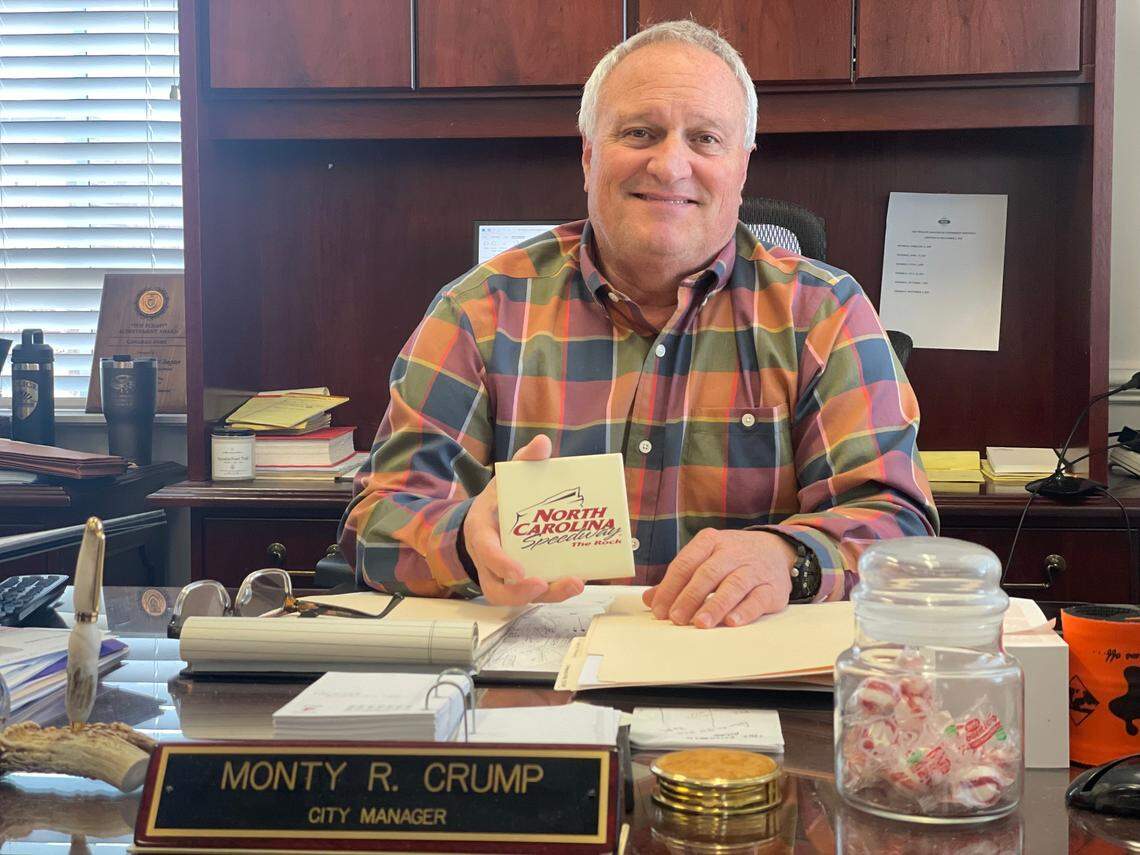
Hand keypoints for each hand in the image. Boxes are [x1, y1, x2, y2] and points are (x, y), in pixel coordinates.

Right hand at [463, 434, 584, 605]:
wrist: (489, 520)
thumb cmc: (500, 501)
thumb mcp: (507, 479)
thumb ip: (524, 462)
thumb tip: (542, 443)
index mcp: (483, 533)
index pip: (486, 551)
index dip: (500, 563)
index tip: (519, 570)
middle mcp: (488, 562)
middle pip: (498, 589)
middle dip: (520, 592)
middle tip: (544, 584)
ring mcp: (503, 577)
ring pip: (516, 598)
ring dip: (546, 596)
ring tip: (573, 585)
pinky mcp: (520, 584)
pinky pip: (534, 594)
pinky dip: (555, 592)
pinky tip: (578, 580)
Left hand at [642, 529, 795, 627]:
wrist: (775, 549)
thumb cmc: (732, 557)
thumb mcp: (704, 559)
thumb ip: (678, 580)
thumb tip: (649, 599)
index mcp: (709, 542)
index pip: (685, 564)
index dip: (670, 588)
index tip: (659, 609)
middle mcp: (732, 552)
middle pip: (707, 574)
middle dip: (690, 597)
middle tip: (676, 618)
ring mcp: (754, 569)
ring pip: (733, 585)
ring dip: (715, 605)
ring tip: (701, 623)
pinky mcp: (772, 587)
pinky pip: (758, 598)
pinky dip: (744, 611)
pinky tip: (731, 622)